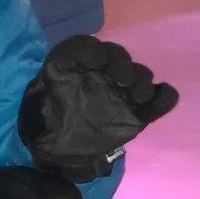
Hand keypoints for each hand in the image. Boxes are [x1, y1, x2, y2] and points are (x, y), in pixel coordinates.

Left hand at [17, 35, 178, 182]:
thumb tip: (50, 89)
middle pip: (118, 57)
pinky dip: (165, 96)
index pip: (84, 47)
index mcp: (74, 66)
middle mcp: (101, 72)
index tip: (97, 64)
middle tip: (121, 83)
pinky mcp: (139, 111)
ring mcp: (122, 91)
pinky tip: (158, 100)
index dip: (92, 52)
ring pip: (140, 75)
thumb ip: (39, 100)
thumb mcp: (35, 110)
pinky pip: (160, 98)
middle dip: (123, 65)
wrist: (61, 151)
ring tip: (137, 97)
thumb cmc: (48, 126)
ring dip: (142, 81)